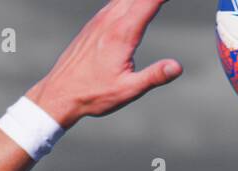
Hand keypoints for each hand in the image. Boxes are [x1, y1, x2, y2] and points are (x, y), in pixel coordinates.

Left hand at [27, 0, 182, 128]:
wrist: (60, 93)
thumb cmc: (93, 94)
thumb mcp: (127, 90)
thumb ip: (154, 76)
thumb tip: (177, 67)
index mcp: (122, 33)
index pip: (150, 1)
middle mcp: (110, 20)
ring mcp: (100, 19)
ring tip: (156, 1)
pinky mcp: (95, 23)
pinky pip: (116, 1)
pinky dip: (130, 0)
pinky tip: (136, 4)